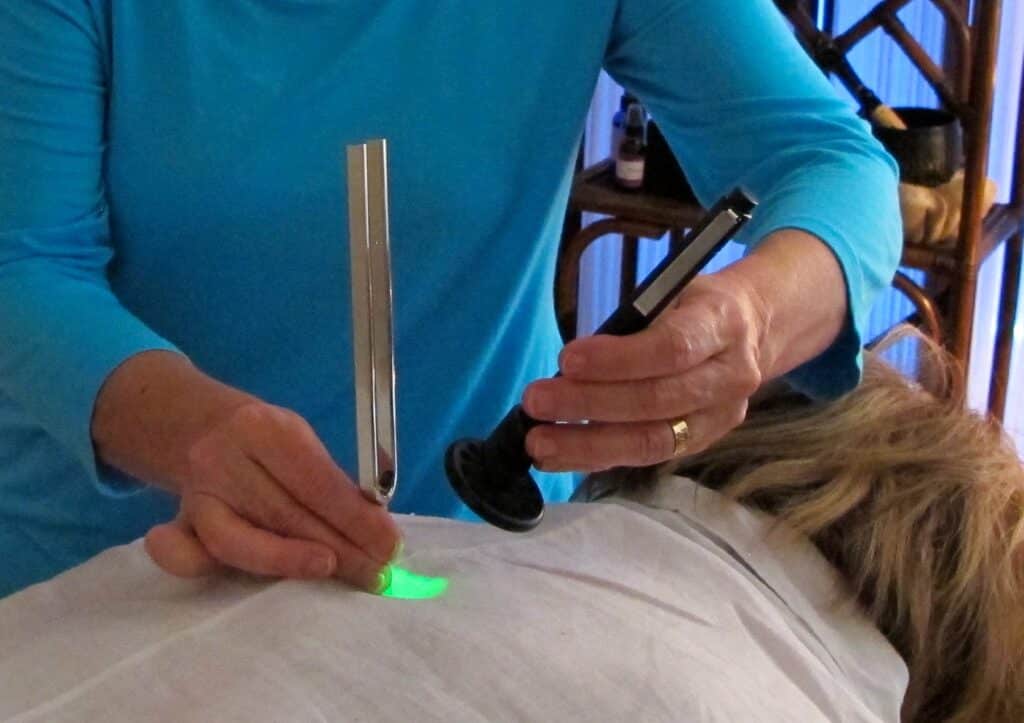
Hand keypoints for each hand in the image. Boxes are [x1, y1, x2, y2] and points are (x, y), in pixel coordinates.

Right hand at [144, 401, 400, 592]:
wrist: (201, 427)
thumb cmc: (268, 443)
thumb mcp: (301, 442)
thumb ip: (332, 481)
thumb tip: (376, 533)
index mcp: (264, 429)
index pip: (315, 480)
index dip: (354, 517)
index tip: (390, 546)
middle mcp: (223, 459)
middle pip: (283, 513)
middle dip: (338, 550)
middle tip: (376, 575)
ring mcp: (195, 494)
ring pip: (239, 540)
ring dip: (292, 565)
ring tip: (335, 575)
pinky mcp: (177, 523)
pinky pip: (181, 554)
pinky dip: (200, 568)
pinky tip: (246, 584)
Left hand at [522, 271, 768, 471]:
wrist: (755, 329)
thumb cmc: (696, 306)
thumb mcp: (674, 291)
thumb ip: (634, 321)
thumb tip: (571, 363)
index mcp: (722, 325)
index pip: (671, 348)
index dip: (617, 359)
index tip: (566, 360)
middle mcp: (729, 376)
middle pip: (656, 400)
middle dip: (589, 404)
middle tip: (536, 402)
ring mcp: (719, 417)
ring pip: (651, 440)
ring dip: (588, 444)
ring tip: (538, 442)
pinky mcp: (702, 443)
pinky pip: (645, 456)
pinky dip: (598, 458)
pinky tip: (559, 455)